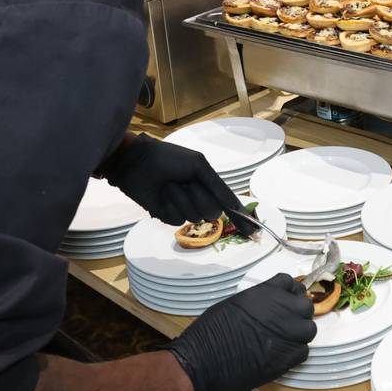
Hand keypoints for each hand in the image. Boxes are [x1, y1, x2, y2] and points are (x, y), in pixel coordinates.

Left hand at [100, 134, 256, 234]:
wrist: (137, 163)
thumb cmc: (168, 158)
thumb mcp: (198, 165)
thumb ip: (217, 186)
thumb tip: (233, 205)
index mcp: (208, 184)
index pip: (229, 203)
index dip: (241, 218)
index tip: (253, 232)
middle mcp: (198, 197)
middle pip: (212, 212)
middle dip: (200, 197)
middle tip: (186, 183)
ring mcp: (183, 207)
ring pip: (194, 216)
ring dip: (182, 198)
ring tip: (169, 184)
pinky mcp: (168, 216)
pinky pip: (178, 219)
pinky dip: (170, 205)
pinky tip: (161, 194)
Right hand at [166, 273, 315, 390]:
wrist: (204, 360)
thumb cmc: (210, 331)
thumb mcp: (234, 304)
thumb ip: (258, 301)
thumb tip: (267, 307)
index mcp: (266, 293)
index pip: (290, 283)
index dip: (288, 293)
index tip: (285, 300)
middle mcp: (282, 310)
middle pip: (305, 305)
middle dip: (297, 312)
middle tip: (285, 322)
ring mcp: (287, 334)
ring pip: (309, 329)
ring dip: (299, 333)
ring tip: (283, 339)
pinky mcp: (287, 359)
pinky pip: (303, 352)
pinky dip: (295, 352)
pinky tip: (281, 354)